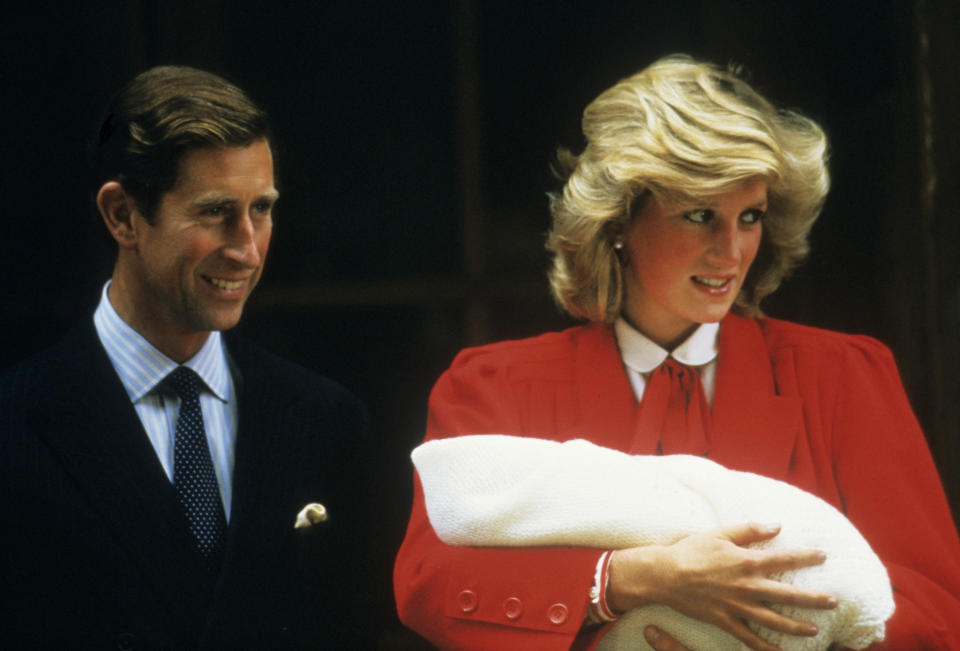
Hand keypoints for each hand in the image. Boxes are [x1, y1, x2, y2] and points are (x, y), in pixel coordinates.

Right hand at [607, 522, 837, 650]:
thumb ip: (750, 530)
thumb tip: (777, 525)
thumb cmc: (692, 550)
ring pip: (774, 620)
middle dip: (814, 599)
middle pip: (787, 595)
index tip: (823, 556)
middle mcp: (746, 586)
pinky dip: (765, 647)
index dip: (806, 558)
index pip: (784, 559)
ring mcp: (737, 606)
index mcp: (746, 561)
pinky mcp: (725, 620)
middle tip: (834, 601)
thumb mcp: (720, 533)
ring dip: (797, 626)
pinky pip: (749, 637)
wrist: (665, 575)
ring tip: (816, 629)